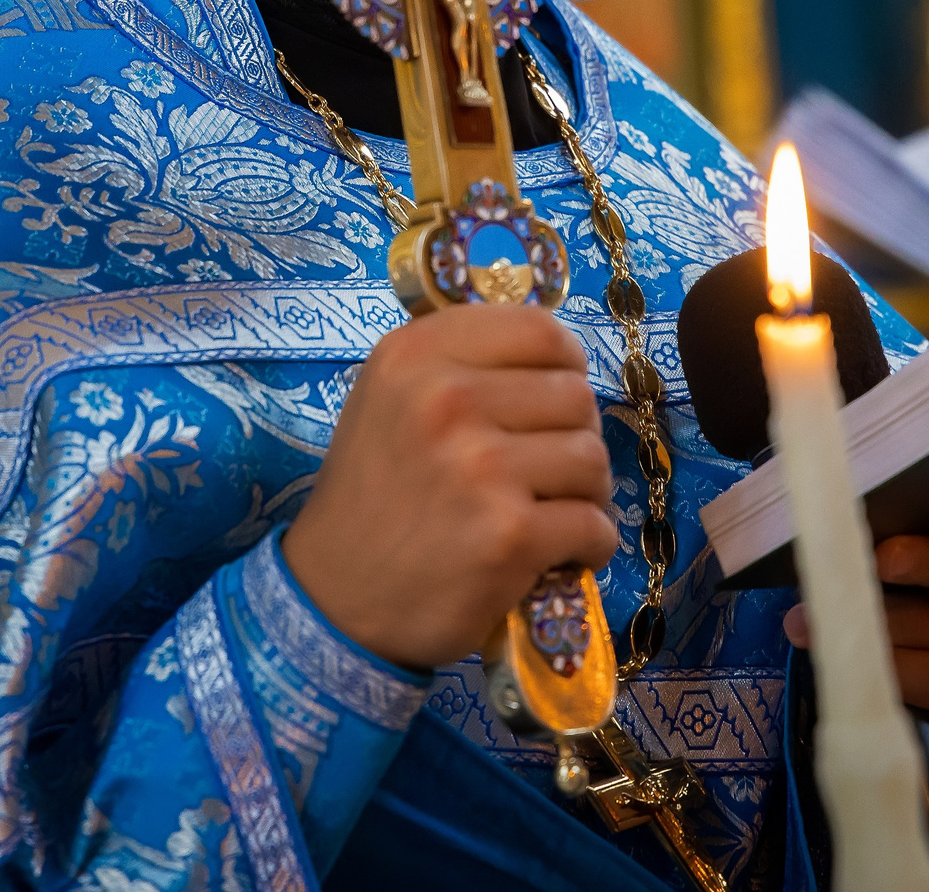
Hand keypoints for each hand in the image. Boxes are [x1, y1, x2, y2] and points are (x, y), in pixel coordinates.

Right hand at [285, 305, 618, 670]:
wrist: (335, 597)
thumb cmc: (374, 494)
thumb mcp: (390, 399)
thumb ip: (460, 364)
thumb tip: (557, 353)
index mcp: (415, 355)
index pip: (540, 330)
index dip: (566, 365)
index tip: (557, 398)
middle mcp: (445, 399)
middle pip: (575, 395)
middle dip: (576, 436)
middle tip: (552, 470)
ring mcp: (481, 467)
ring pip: (591, 458)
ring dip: (587, 493)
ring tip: (555, 512)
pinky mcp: (510, 534)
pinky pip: (593, 524)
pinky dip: (590, 545)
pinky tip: (562, 555)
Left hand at [783, 476, 928, 740]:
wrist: (906, 689)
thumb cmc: (898, 601)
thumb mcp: (896, 560)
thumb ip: (887, 533)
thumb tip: (830, 522)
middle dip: (928, 561)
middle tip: (879, 561)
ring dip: (877, 624)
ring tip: (813, 622)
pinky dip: (891, 669)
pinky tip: (856, 666)